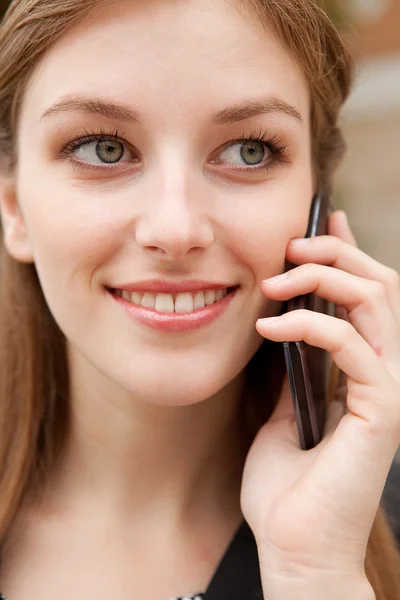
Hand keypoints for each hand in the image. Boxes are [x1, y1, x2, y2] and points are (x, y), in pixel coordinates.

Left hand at [240, 211, 399, 595]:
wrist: (294, 549)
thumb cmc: (287, 489)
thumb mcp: (283, 412)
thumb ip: (294, 370)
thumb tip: (284, 326)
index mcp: (361, 370)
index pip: (365, 295)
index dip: (346, 251)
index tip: (320, 219)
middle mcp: (384, 372)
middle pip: (379, 284)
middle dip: (336, 252)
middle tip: (290, 246)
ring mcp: (387, 389)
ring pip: (377, 300)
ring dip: (324, 276)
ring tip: (275, 279)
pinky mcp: (382, 411)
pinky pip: (353, 345)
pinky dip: (310, 325)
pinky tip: (269, 328)